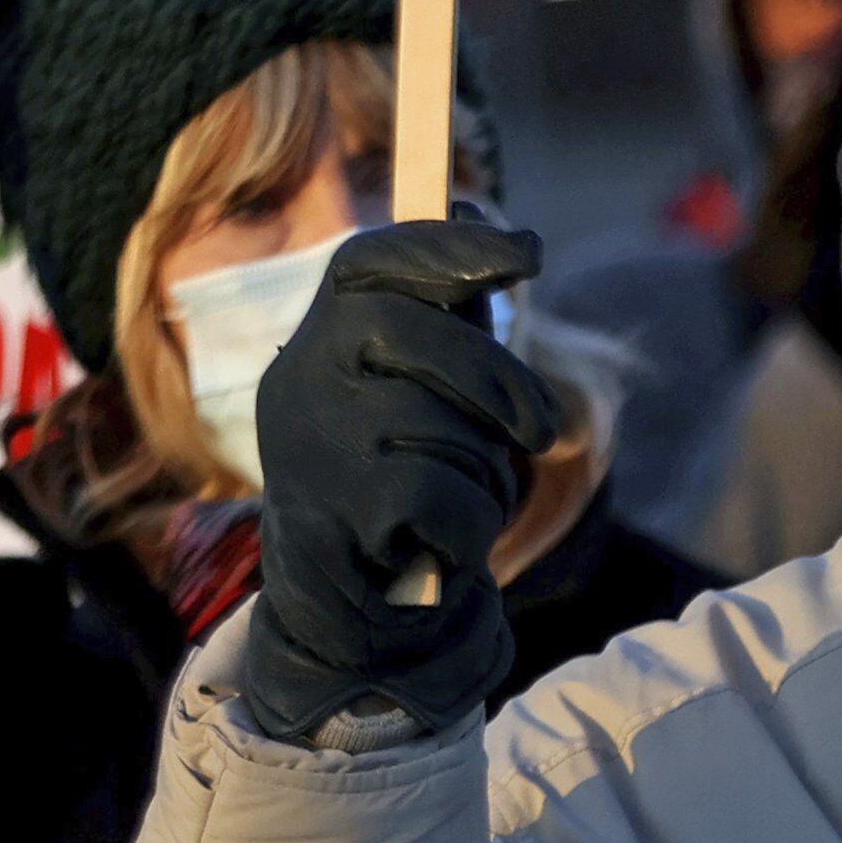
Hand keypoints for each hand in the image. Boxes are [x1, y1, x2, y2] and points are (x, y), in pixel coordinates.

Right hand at [235, 222, 563, 741]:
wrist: (346, 613)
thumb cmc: (397, 488)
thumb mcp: (411, 398)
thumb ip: (445, 326)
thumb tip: (498, 229)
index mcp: (316, 343)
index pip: (370, 261)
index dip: (450, 244)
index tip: (528, 253)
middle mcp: (300, 383)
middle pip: (417, 331)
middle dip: (502, 378)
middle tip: (541, 429)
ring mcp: (311, 446)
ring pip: (446, 424)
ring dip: (483, 472)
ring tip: (451, 503)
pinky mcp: (334, 513)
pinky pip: (448, 497)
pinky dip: (470, 526)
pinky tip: (439, 546)